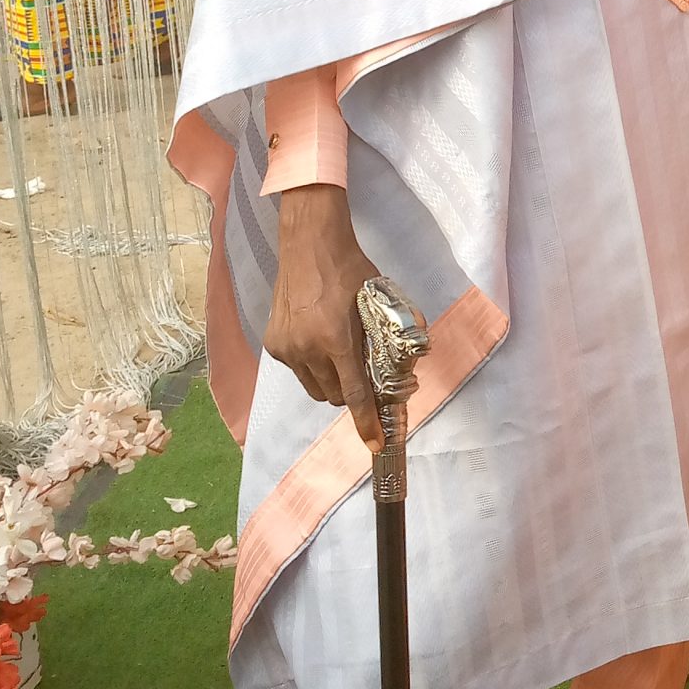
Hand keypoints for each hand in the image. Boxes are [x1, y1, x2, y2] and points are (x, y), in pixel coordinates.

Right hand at [264, 184, 382, 447]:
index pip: (354, 394)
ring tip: (340, 357)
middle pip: (334, 396)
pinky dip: (311, 366)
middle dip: (351, 395)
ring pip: (314, 387)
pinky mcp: (273, 343)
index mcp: (337, 340)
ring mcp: (286, 348)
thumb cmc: (350, 269)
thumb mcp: (379, 299)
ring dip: (331, 382)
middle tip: (364, 376)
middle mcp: (307, 349)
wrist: (309, 244)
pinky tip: (318, 340)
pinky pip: (297, 370)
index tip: (375, 444)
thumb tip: (416, 357)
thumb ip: (395, 331)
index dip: (366, 422)